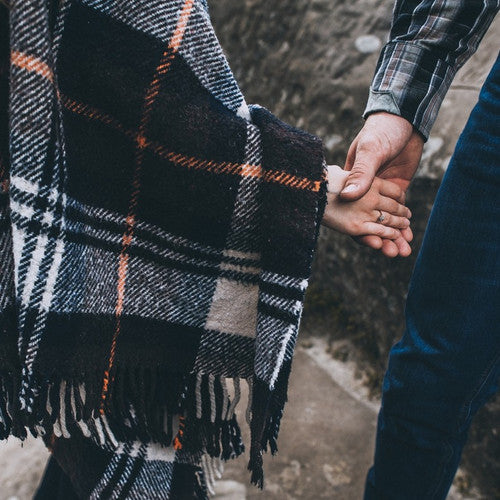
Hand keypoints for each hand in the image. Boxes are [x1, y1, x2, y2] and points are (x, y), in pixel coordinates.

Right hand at [341, 112, 424, 256]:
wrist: (405, 117)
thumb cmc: (381, 131)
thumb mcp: (370, 151)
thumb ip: (360, 174)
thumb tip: (349, 196)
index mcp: (352, 183)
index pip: (353, 212)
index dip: (361, 230)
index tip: (372, 243)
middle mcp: (365, 191)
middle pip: (371, 220)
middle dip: (382, 238)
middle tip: (392, 253)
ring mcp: (382, 191)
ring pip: (385, 218)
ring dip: (394, 235)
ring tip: (402, 251)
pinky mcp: (398, 189)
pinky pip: (399, 211)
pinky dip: (403, 225)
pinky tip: (408, 237)